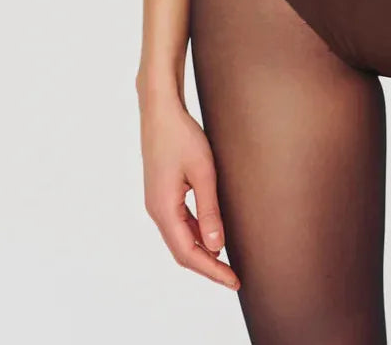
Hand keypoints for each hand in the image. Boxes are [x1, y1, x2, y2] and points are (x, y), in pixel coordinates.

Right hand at [138, 90, 239, 291]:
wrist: (161, 110)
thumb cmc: (182, 136)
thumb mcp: (203, 172)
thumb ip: (210, 211)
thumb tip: (217, 246)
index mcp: (163, 209)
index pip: (188, 254)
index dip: (212, 271)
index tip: (233, 280)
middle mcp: (156, 211)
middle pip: (182, 251)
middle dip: (208, 266)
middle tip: (233, 276)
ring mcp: (157, 202)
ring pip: (180, 238)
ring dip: (202, 251)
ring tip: (226, 261)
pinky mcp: (162, 193)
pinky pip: (179, 223)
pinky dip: (195, 234)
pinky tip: (212, 234)